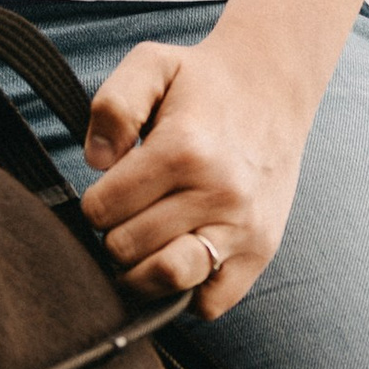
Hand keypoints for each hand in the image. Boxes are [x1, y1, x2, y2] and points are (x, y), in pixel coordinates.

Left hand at [77, 34, 312, 319]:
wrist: (273, 89)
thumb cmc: (201, 82)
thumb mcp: (150, 64)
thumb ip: (112, 105)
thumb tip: (97, 162)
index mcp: (184, 150)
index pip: (102, 210)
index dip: (95, 202)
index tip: (111, 188)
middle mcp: (219, 194)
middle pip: (125, 248)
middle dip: (114, 231)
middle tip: (131, 209)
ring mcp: (244, 229)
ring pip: (165, 280)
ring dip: (140, 268)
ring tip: (145, 240)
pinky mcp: (260, 253)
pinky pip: (208, 303)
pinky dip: (185, 290)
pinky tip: (178, 254)